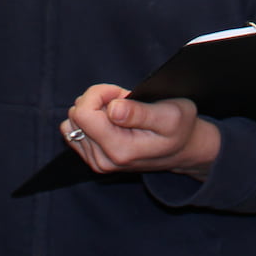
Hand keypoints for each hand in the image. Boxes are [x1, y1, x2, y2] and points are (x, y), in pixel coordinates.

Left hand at [59, 83, 220, 179]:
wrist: (182, 150)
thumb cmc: (179, 128)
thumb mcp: (170, 115)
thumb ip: (140, 113)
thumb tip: (112, 109)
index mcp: (120, 149)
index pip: (83, 113)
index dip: (100, 93)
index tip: (122, 93)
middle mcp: (104, 160)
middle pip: (76, 116)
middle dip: (98, 99)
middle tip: (125, 102)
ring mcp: (97, 162)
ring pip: (72, 123)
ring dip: (94, 109)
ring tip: (120, 112)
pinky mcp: (93, 159)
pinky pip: (74, 131)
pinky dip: (90, 120)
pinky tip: (111, 120)